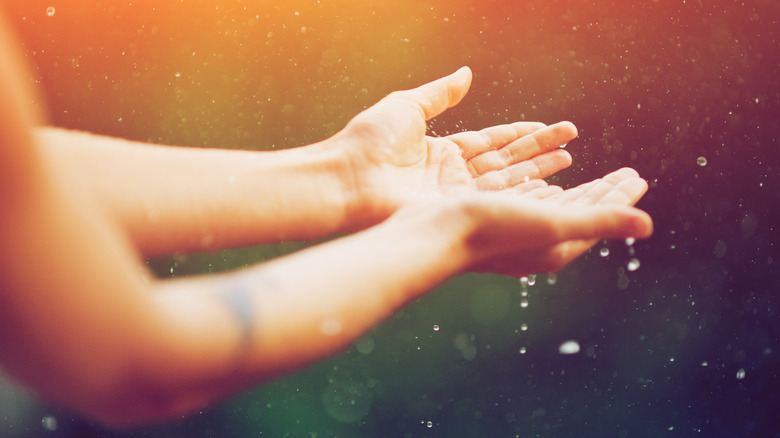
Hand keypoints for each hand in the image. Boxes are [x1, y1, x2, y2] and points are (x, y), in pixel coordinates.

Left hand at [335, 67, 575, 227]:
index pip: (491, 141)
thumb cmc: (368, 141)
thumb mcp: (407, 106)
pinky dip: (522, 195)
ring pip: (507, 182)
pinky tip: (548, 189)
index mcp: (442, 150)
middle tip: (571, 144)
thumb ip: (439, 93)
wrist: (347, 179)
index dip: (521, 134)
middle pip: (506, 161)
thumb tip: (467, 74)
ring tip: (569, 162)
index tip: (549, 127)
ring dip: (539, 172)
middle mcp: (453, 175)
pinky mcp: (454, 213)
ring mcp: (455, 197)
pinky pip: (494, 201)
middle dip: (539, 152)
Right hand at [463, 167, 651, 276]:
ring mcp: (516, 233)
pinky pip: (530, 204)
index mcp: (557, 246)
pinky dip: (545, 191)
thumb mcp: (551, 222)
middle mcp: (539, 243)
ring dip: (577, 190)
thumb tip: (648, 226)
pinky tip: (543, 184)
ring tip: (590, 177)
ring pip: (556, 208)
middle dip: (605, 194)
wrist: (433, 234)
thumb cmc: (490, 229)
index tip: (639, 177)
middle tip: (627, 175)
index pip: (600, 218)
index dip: (622, 197)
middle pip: (582, 214)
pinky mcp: (496, 221)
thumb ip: (599, 222)